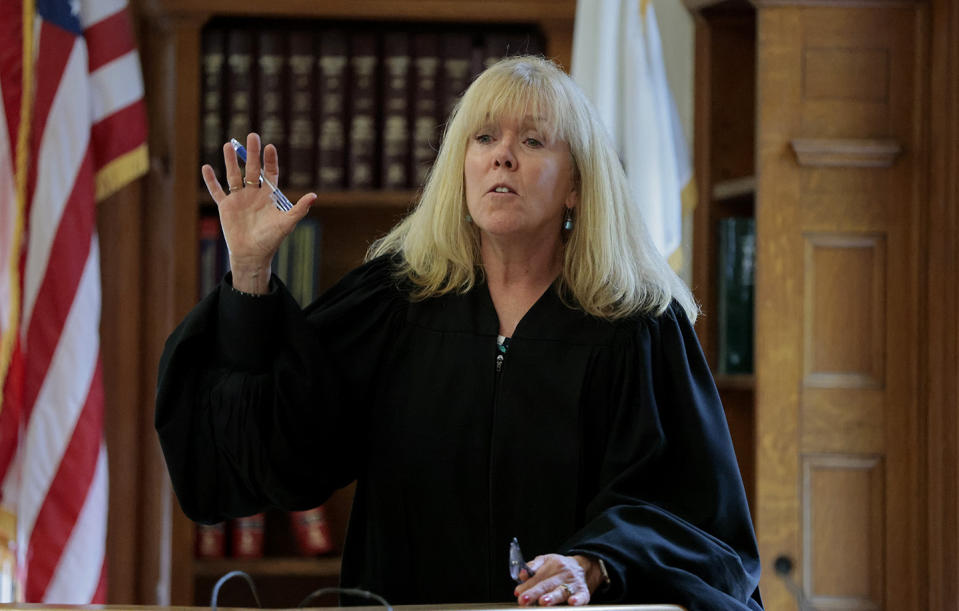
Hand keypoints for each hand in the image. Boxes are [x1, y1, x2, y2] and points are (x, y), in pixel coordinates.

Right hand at [201, 132, 314, 292]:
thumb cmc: (271, 239)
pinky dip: (211, 181)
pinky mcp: (226, 207)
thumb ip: (299, 209)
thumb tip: (314, 196)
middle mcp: (253, 194)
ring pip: (234, 176)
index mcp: (269, 196)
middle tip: (252, 135)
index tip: (270, 147)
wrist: (253, 255)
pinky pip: (217, 191)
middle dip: (252, 153)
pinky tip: (206, 167)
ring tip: (228, 145)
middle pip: (252, 169)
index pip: (270, 173)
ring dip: (231, 161)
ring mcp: (239, 199)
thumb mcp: (287, 223)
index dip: (270, 160)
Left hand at [514, 553, 597, 606]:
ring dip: (552, 597)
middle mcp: (563, 574)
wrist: (580, 566)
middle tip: (524, 599)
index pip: (537, 577)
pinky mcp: (583, 592)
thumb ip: (532, 567)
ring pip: (562, 591)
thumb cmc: (558, 566)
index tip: (518, 592)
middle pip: (547, 585)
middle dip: (534, 593)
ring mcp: (573, 583)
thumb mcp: (545, 560)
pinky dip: (578, 600)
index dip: (526, 586)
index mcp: (552, 564)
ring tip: (543, 601)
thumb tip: (521, 575)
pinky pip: (582, 596)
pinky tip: (572, 602)